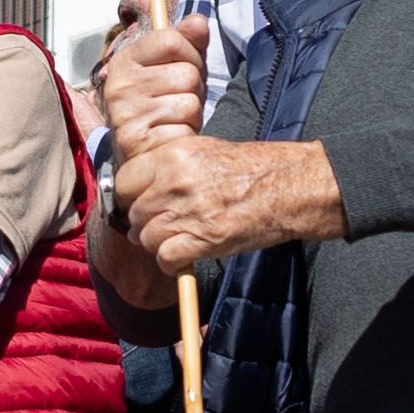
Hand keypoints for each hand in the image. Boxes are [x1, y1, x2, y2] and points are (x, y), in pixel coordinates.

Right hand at [94, 8, 207, 151]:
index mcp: (126, 60)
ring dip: (191, 114)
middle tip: (178, 99)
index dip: (190, 53)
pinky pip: (184, 129)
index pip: (171, 40)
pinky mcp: (137, 141)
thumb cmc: (160, 105)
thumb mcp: (174, 66)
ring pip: (190, 103)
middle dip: (194, 89)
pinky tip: (170, 134)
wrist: (141, 153)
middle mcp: (120, 84)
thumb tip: (199, 21)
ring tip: (174, 119)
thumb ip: (188, 42)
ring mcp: (126, 113)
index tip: (182, 66)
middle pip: (187, 74)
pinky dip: (185, 134)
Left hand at [107, 130, 338, 275]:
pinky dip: (171, 263)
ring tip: (176, 239)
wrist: (289, 186)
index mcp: (173, 155)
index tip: (138, 202)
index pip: (124, 180)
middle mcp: (174, 182)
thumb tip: (144, 183)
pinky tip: (184, 255)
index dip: (129, 196)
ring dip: (158, 244)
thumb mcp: (205, 149)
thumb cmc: (255, 167)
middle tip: (161, 224)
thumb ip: (170, 165)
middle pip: (134, 212)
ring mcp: (187, 212)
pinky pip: (166, 258)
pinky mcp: (202, 240)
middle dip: (144, 223)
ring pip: (146, 238)